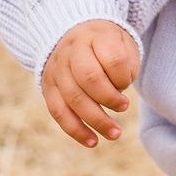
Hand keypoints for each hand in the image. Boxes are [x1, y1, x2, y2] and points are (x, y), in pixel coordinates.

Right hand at [42, 20, 138, 148]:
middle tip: (124, 106)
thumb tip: (119, 90)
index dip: (123, 77)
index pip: (112, 59)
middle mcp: (72, 51)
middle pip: (89, 79)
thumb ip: (126, 63)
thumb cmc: (106, 44)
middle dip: (110, 99)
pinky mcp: (48, 87)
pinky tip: (92, 142)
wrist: (74, 33)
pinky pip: (58, 112)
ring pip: (73, 99)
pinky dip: (76, 130)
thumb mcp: (123, 43)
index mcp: (95, 36)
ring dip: (96, 120)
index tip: (128, 82)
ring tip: (115, 133)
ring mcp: (57, 69)